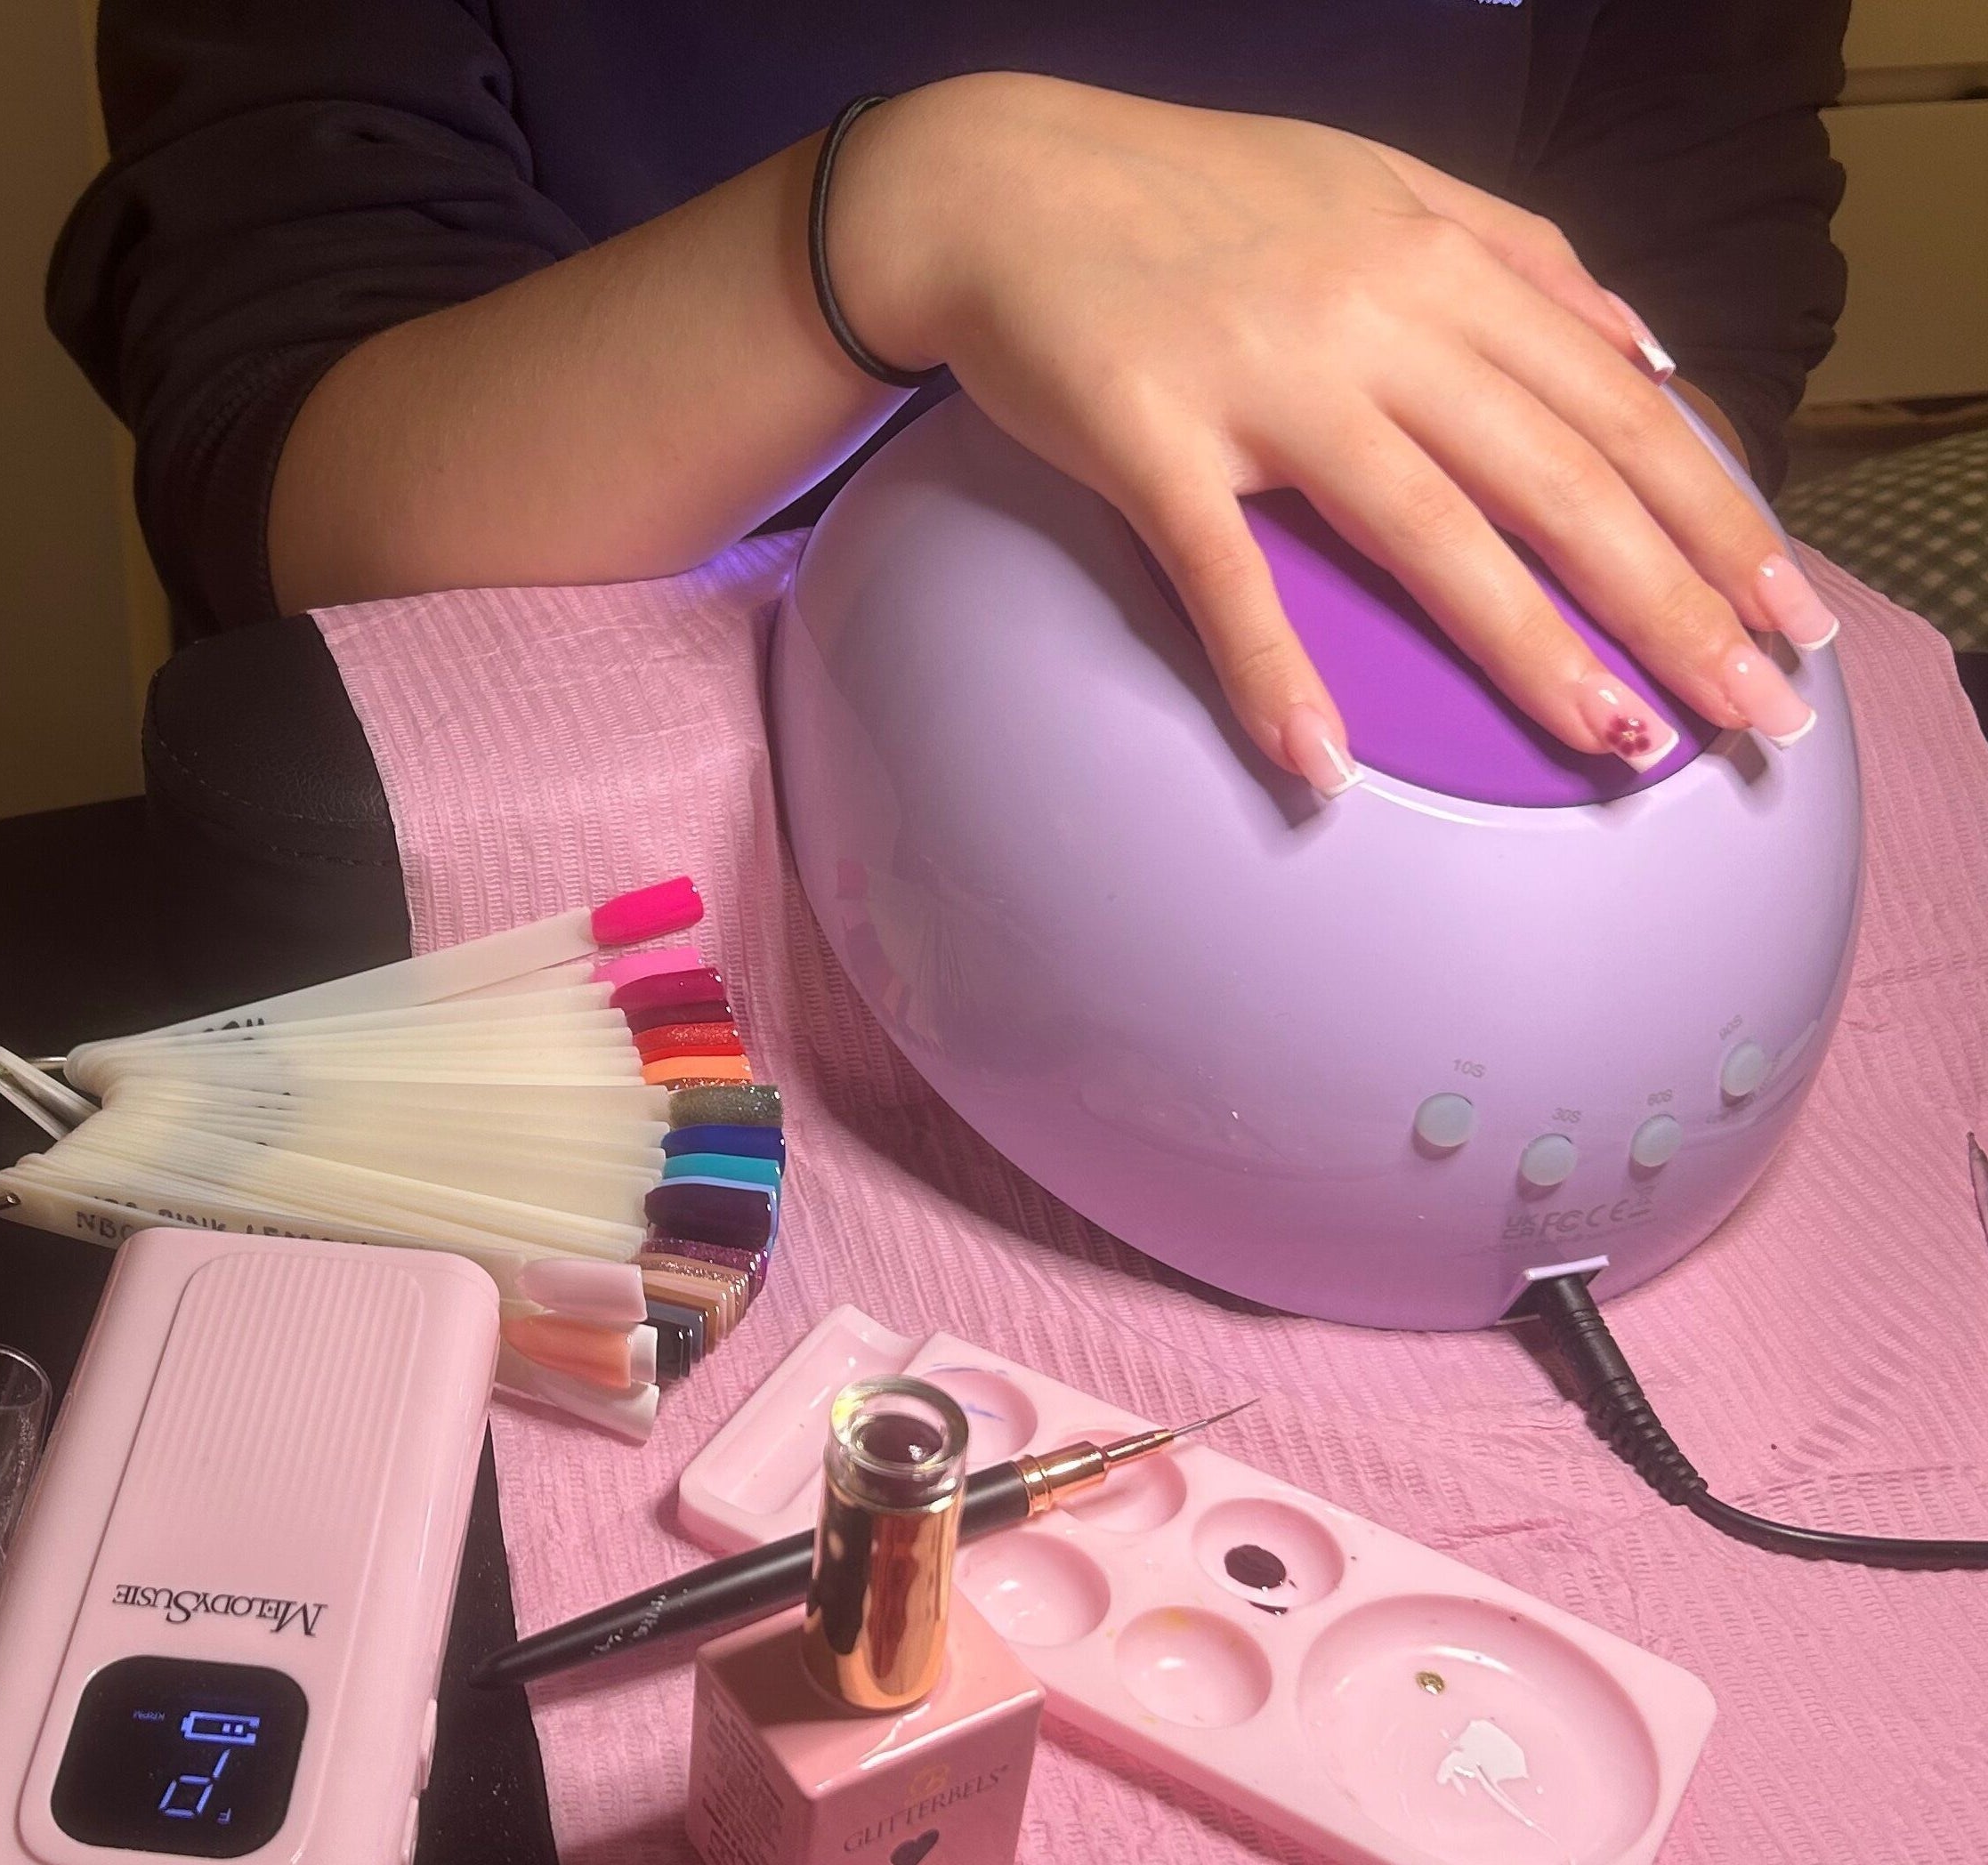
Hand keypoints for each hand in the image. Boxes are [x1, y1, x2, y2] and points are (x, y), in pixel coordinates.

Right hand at [829, 75, 1830, 793]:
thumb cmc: (1185, 194)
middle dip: (1674, 601)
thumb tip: (1639, 345)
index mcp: (1440, 262)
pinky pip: (1222, 573)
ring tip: (1613, 743)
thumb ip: (1516, 256)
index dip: (1716, 513)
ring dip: (1529, 647)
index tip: (1788, 612)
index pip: (1618, 404)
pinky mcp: (1149, 438)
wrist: (997, 181)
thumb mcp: (1378, 184)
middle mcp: (1376, 318)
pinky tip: (1318, 763)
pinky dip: (1269, 669)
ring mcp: (1264, 380)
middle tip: (1753, 713)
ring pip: (1429, 529)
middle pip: (1558, 478)